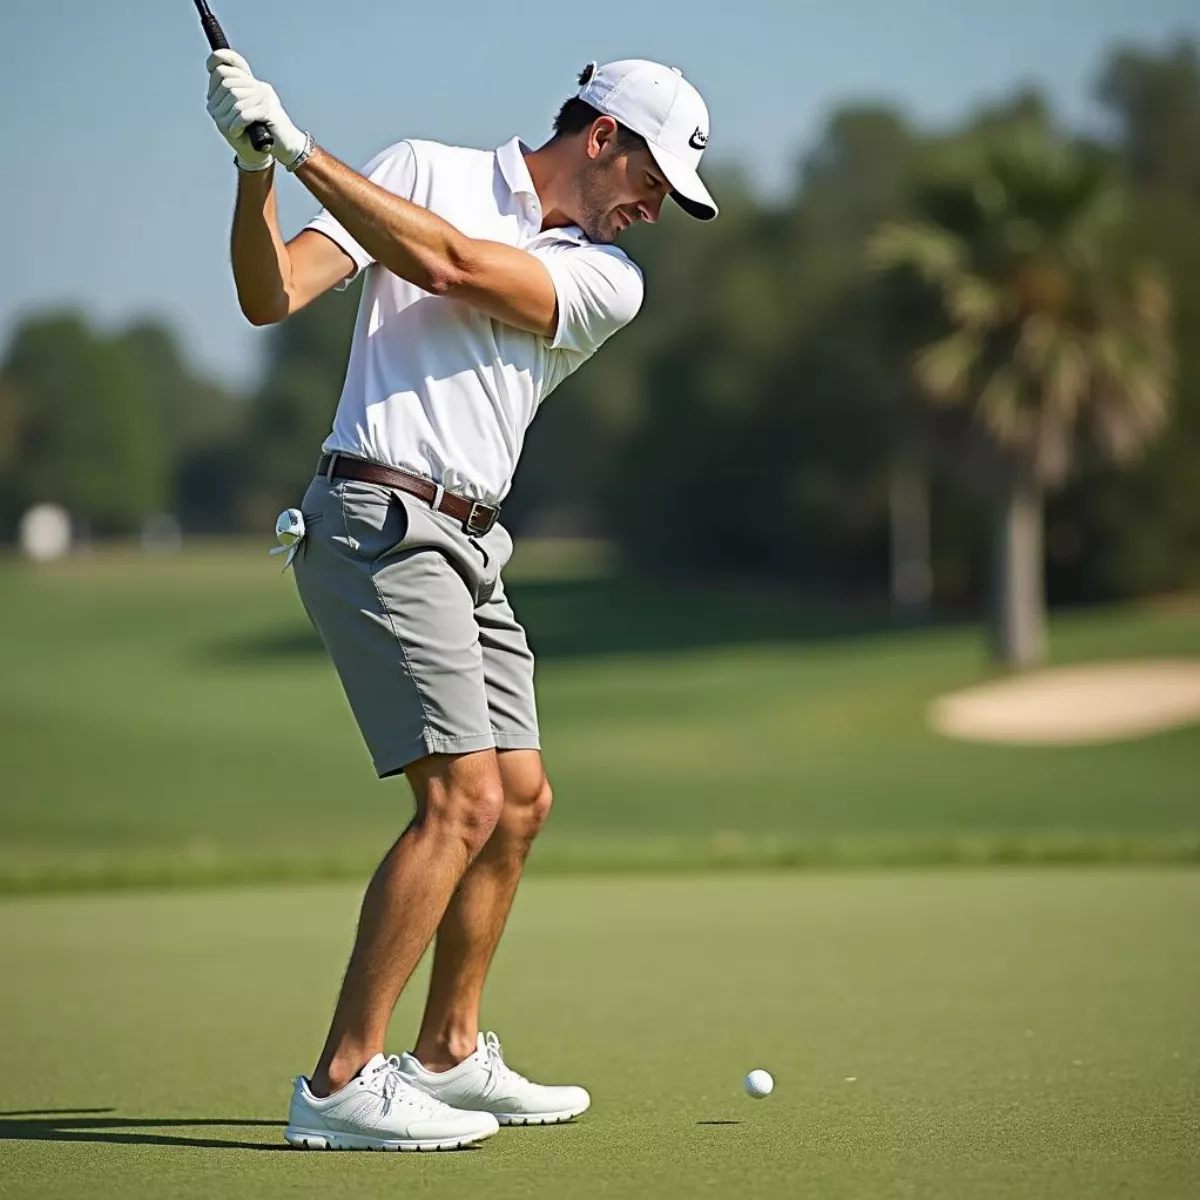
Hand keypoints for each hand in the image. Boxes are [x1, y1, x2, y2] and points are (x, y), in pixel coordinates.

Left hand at [206, 50, 307, 170]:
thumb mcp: (241, 114)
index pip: (232, 61)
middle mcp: (259, 86)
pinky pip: (244, 114)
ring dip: (228, 118)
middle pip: (227, 83)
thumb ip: (229, 100)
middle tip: (222, 120)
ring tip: (231, 129)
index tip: (210, 73)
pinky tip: (236, 133)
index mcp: (253, 84)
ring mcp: (265, 97)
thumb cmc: (261, 133)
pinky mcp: (269, 111)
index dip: (217, 61)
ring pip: (235, 99)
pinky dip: (236, 125)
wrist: (284, 149)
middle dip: (219, 104)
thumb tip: (211, 91)